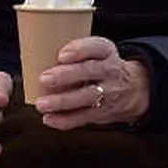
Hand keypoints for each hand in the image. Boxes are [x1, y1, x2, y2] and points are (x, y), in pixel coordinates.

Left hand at [30, 33, 150, 130]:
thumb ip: (76, 53)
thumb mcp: (97, 52)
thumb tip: (34, 54)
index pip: (96, 47)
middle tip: (44, 78)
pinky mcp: (103, 112)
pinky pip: (84, 117)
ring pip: (86, 97)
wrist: (133, 89)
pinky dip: (65, 120)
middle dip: (66, 76)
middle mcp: (110, 71)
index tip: (62, 55)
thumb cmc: (101, 66)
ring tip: (42, 103)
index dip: (79, 50)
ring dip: (62, 101)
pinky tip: (49, 119)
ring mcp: (108, 93)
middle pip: (89, 71)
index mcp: (106, 52)